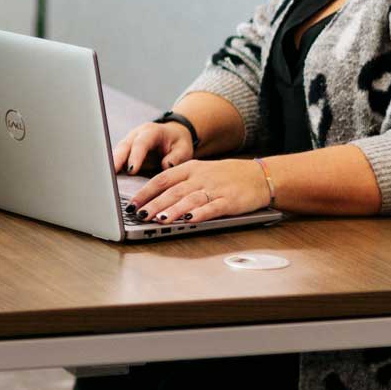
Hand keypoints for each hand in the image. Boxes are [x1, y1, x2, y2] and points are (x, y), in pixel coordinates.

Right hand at [112, 120, 192, 174]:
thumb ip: (176, 158)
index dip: (135, 156)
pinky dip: (113, 169)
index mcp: (151, 131)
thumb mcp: (183, 149)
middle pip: (123, 146)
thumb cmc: (178, 142)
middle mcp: (136, 135)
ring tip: (106, 180)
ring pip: (117, 152)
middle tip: (111, 175)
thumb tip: (165, 166)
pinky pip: (117, 159)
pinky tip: (110, 180)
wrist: (173, 134)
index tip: (131, 170)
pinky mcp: (125, 152)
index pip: (141, 143)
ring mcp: (128, 142)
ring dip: (112, 166)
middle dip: (116, 160)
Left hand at [126, 157, 270, 225]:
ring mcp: (215, 189)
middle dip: (154, 204)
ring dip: (174, 210)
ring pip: (190, 199)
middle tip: (139, 215)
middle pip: (173, 191)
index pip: (162, 179)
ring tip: (160, 219)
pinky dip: (200, 214)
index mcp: (189, 169)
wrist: (259, 175)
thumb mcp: (199, 172)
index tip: (131, 204)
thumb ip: (178, 183)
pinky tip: (190, 220)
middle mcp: (200, 177)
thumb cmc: (225, 176)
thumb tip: (152, 199)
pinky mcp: (229, 201)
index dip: (145, 192)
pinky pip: (212, 208)